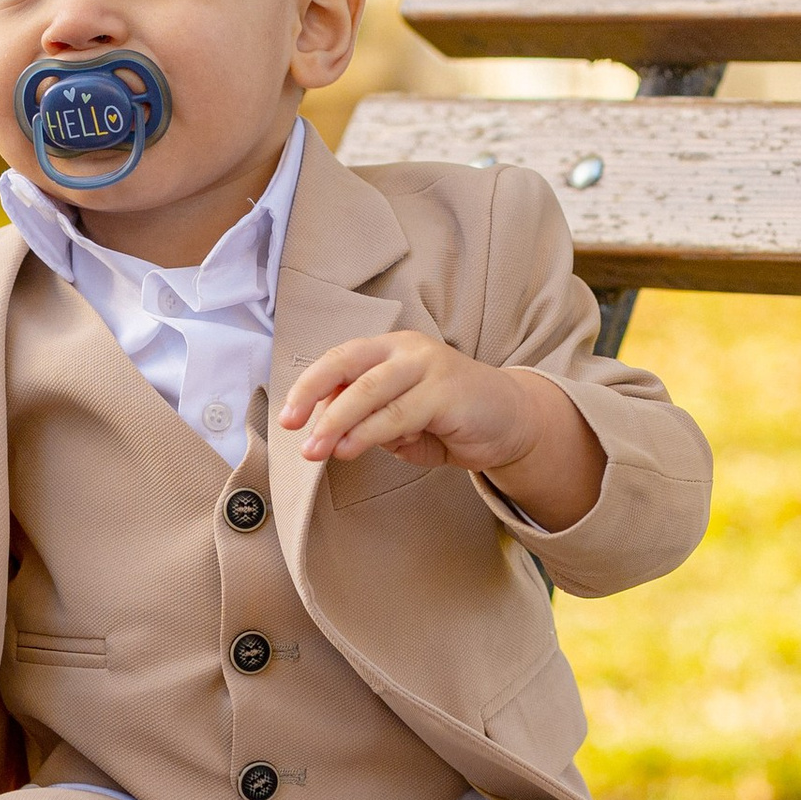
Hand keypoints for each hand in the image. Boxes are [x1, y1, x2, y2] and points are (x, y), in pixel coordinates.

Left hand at [280, 333, 602, 528]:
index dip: (310, 385)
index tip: (287, 417)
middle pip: (348, 365)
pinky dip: (369, 433)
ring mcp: (429, 367)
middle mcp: (409, 349)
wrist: (512, 421)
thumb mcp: (403, 419)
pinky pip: (398, 413)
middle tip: (293, 428)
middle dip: (314, 396)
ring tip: (317, 450)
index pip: (341, 359)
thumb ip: (371, 420)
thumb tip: (332, 434)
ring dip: (337, 422)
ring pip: (370, 391)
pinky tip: (350, 449)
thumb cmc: (451, 418)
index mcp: (392, 349)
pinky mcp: (446, 392)